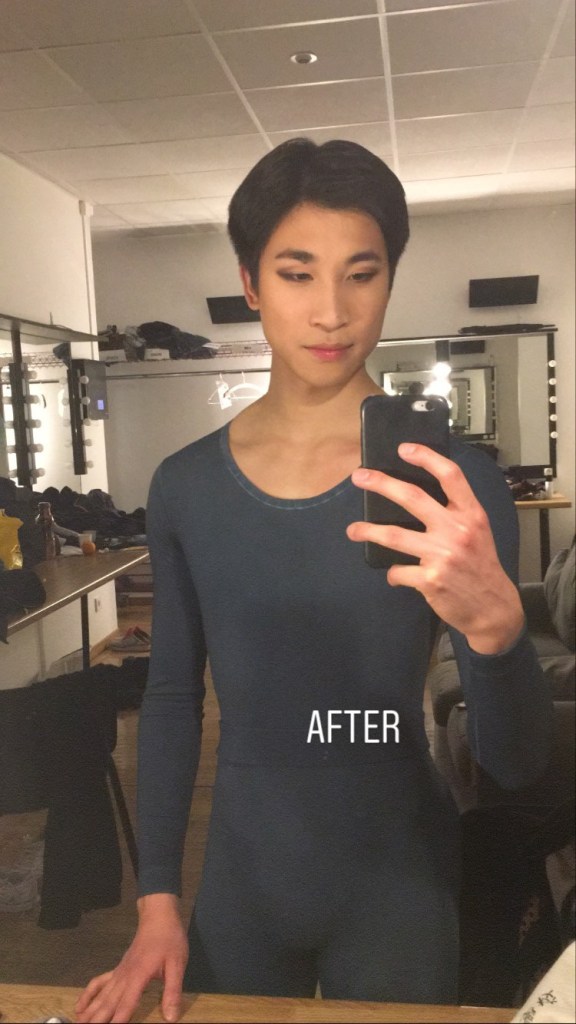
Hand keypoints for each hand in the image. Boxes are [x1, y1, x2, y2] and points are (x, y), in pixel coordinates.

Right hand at [75, 894, 187, 1022]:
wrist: (158, 918)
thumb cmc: (169, 940)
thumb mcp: (177, 964)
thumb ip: (172, 991)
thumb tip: (171, 1017)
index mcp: (139, 976)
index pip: (126, 1003)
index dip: (118, 1019)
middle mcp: (124, 977)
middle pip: (108, 1003)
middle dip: (97, 1019)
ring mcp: (118, 973)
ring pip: (101, 995)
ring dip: (90, 1011)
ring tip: (78, 1023)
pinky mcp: (118, 969)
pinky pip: (99, 982)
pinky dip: (88, 994)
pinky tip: (79, 1005)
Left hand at [346, 443, 523, 653]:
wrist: (493, 609)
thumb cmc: (481, 566)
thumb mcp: (478, 532)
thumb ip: (454, 513)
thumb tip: (415, 496)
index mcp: (472, 514)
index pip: (450, 476)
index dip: (426, 458)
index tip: (404, 449)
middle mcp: (458, 531)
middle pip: (413, 497)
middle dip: (381, 483)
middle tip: (359, 477)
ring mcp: (442, 555)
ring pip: (394, 535)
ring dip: (367, 531)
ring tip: (353, 530)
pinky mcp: (430, 580)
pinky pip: (398, 571)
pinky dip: (393, 573)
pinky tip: (394, 574)